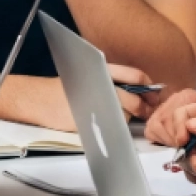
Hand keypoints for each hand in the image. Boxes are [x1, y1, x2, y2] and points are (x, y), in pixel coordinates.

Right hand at [23, 69, 155, 131]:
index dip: (149, 86)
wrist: (40, 99)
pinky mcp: (92, 120)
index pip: (135, 76)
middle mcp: (102, 84)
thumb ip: (110, 79)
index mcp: (103, 69)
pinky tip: (109, 124)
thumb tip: (138, 89)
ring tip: (121, 117)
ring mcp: (97, 103)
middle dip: (145, 107)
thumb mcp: (88, 75)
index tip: (155, 94)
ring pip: (124, 114)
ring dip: (127, 118)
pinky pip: (112, 126)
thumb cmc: (64, 88)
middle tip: (148, 112)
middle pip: (134, 99)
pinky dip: (115, 126)